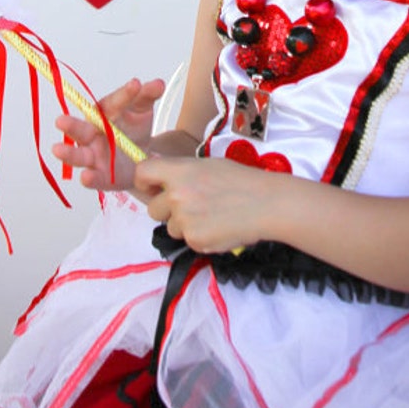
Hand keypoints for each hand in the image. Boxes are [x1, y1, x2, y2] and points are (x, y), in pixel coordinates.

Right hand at [53, 76, 164, 190]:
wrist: (141, 158)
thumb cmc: (134, 129)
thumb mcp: (142, 111)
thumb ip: (147, 96)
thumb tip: (158, 83)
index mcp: (105, 113)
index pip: (113, 103)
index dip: (125, 94)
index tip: (136, 85)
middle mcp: (93, 133)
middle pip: (81, 129)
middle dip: (71, 125)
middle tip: (60, 121)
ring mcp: (95, 155)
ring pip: (79, 155)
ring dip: (68, 154)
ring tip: (57, 150)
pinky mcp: (101, 176)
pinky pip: (94, 178)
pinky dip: (89, 178)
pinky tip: (85, 177)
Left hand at [134, 155, 269, 253]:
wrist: (265, 204)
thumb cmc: (240, 180)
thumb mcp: (207, 166)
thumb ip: (181, 173)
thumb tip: (160, 180)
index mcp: (180, 172)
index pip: (143, 173)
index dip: (144, 181)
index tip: (151, 187)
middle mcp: (177, 196)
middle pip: (153, 208)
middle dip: (167, 209)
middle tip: (190, 205)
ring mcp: (185, 221)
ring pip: (171, 227)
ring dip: (184, 224)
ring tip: (211, 215)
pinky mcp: (195, 241)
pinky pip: (188, 240)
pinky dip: (199, 236)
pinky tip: (218, 226)